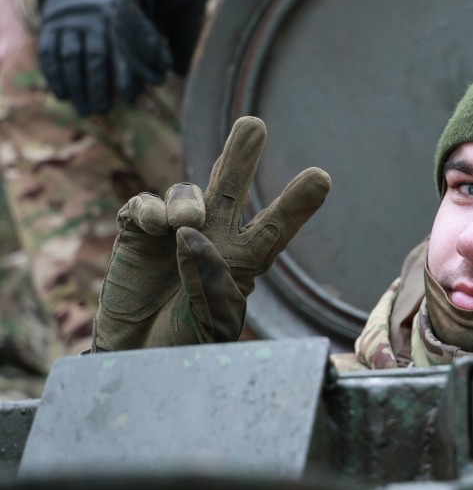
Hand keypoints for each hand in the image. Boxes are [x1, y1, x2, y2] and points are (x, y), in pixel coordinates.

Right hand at [38, 0, 142, 114]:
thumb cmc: (113, 21)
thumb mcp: (127, 29)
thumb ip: (135, 58)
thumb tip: (137, 95)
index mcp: (119, 23)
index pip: (122, 51)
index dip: (125, 74)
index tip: (128, 97)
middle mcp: (94, 21)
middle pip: (95, 57)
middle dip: (98, 87)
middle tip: (102, 110)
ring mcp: (70, 22)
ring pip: (71, 57)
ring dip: (77, 87)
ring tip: (84, 110)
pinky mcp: (50, 25)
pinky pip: (48, 52)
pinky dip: (55, 76)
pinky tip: (62, 96)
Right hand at [92, 117, 330, 350]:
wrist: (133, 365)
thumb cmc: (184, 350)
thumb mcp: (210, 325)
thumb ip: (207, 281)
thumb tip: (190, 232)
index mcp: (242, 265)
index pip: (273, 229)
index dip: (295, 205)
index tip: (322, 178)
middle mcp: (211, 240)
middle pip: (231, 190)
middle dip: (241, 157)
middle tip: (254, 124)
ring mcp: (172, 234)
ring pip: (187, 193)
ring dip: (187, 198)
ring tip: (187, 219)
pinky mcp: (137, 235)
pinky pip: (144, 208)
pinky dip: (150, 208)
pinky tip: (154, 223)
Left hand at [112, 0, 212, 83]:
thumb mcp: (187, 21)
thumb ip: (181, 45)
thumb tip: (179, 73)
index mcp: (137, 17)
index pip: (133, 49)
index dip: (139, 69)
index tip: (147, 89)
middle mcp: (125, 7)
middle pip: (124, 44)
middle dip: (133, 69)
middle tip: (138, 92)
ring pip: (126, 32)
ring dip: (141, 56)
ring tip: (157, 74)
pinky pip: (130, 12)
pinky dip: (142, 34)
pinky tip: (156, 51)